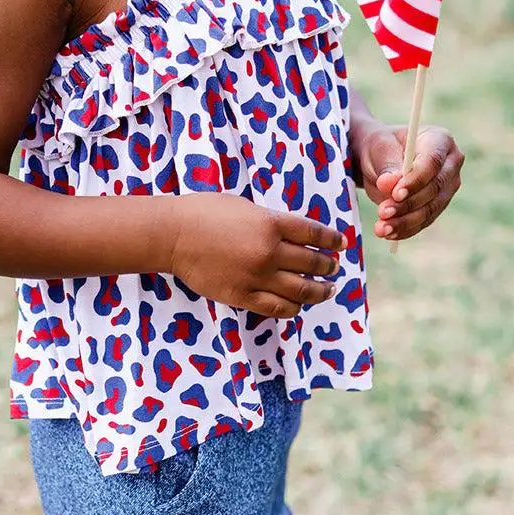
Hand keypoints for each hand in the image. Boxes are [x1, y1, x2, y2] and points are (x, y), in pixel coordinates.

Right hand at [168, 194, 345, 318]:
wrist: (172, 235)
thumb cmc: (205, 212)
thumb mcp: (245, 207)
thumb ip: (271, 221)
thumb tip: (295, 235)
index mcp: (271, 223)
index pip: (315, 234)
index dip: (332, 240)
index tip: (340, 244)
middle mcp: (269, 252)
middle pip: (312, 263)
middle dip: (328, 266)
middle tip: (334, 267)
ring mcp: (256, 277)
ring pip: (301, 290)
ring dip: (320, 290)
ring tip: (326, 289)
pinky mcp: (242, 296)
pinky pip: (278, 308)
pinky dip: (293, 307)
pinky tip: (298, 304)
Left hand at [355, 125, 464, 241]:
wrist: (378, 160)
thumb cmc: (381, 147)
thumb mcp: (379, 149)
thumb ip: (387, 166)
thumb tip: (389, 184)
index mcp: (440, 140)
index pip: (433, 162)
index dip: (416, 180)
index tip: (395, 194)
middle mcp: (451, 164)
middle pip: (435, 188)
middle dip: (408, 204)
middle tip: (383, 213)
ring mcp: (447, 187)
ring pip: (431, 209)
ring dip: (405, 222)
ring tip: (381, 228)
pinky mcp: (438, 205)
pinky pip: (425, 221)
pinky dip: (406, 229)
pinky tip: (388, 233)